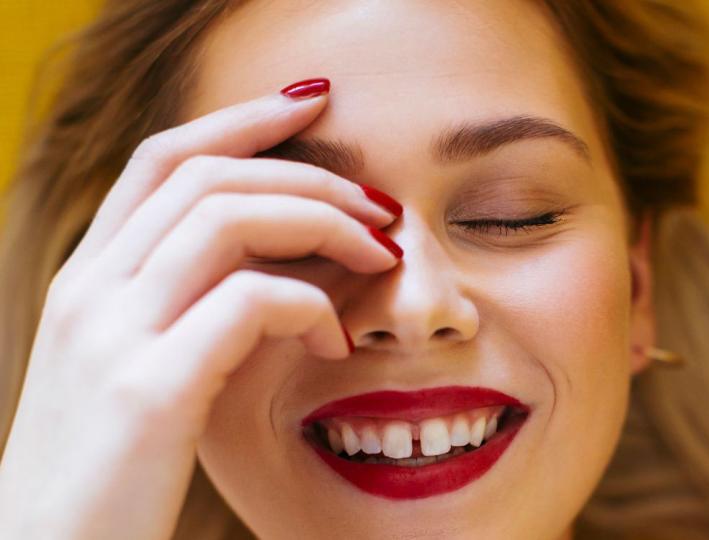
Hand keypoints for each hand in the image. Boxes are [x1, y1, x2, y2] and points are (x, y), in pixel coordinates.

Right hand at [0, 80, 402, 538]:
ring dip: (324, 224)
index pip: (163, 159)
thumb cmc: (110, 471)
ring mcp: (111, 335)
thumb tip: (289, 266)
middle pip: (207, 175)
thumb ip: (188, 309)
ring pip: (228, 217)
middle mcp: (90, 291)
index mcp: (88, 280)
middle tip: (380, 207)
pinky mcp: (146, 391)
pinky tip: (335, 341)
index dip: (240, 119)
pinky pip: (247, 302)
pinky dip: (310, 306)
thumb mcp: (140, 370)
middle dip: (308, 174)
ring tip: (381, 258)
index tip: (313, 105)